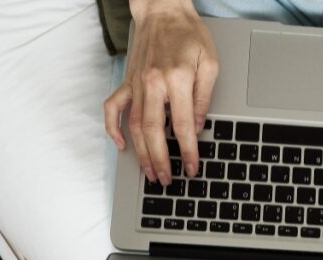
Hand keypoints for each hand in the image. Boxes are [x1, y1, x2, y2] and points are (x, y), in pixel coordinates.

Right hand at [104, 0, 218, 184]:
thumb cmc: (189, 34)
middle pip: (154, 131)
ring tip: (149, 173)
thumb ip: (203, 97)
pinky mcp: (127, 81)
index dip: (187, 151)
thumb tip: (197, 127)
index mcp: (177, 79)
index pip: (182, 125)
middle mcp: (154, 83)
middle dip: (161, 160)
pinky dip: (113, 128)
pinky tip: (120, 145)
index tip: (191, 168)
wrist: (163, 11)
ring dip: (141, 153)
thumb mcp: (209, 62)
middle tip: (167, 180)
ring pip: (134, 126)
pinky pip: (113, 108)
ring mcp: (137, 84)